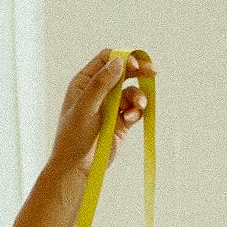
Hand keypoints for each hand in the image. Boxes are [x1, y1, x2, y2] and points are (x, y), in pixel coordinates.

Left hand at [50, 48, 152, 177]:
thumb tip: (119, 62)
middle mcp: (98, 91)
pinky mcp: (121, 121)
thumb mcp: (84, 108)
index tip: (135, 65)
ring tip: (139, 107)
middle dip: (139, 70)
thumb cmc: (73, 138)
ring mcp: (110, 106)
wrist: (77, 168)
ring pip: (132, 91)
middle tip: (153, 72)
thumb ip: (100, 84)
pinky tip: (130, 119)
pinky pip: (135, 109)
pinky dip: (137, 111)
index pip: (106, 59)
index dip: (122, 58)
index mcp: (85, 83)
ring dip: (138, 96)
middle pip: (123, 71)